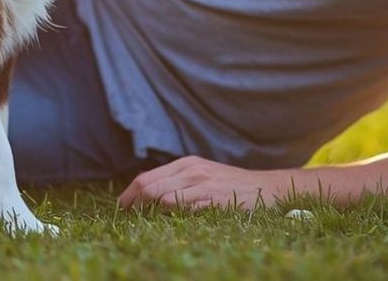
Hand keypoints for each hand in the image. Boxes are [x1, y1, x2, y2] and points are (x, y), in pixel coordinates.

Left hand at [118, 156, 289, 211]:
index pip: (146, 178)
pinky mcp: (214, 201)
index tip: (122, 207)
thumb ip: (176, 179)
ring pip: (164, 199)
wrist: (265, 187)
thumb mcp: (201, 173)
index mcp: (186, 164)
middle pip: (150, 188)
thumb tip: (144, 188)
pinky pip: (186, 211)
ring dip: (151, 213)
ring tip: (146, 222)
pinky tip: (171, 224)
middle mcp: (192, 171)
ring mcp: (204, 186)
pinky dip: (174, 218)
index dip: (129, 194)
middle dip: (134, 205)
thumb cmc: (229, 183)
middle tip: (127, 218)